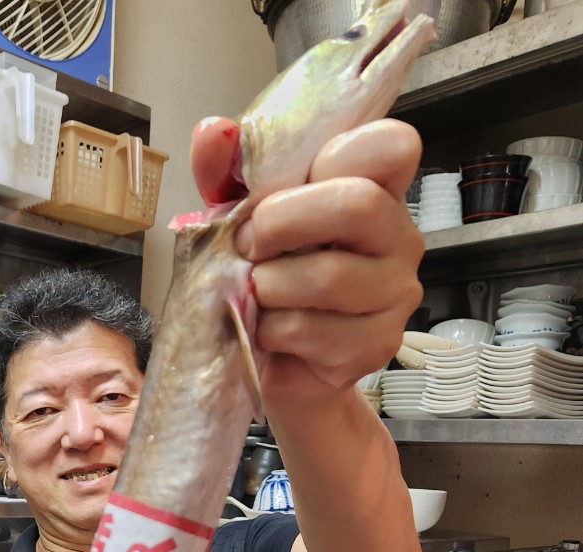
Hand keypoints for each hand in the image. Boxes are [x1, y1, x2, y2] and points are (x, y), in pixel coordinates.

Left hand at [191, 118, 423, 409]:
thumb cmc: (261, 276)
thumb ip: (226, 171)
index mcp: (374, 190)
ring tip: (255, 294)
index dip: (335, 157)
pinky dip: (270, 330)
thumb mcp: (236, 215)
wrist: (265, 358)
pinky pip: (311, 330)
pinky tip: (268, 331)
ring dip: (268, 286)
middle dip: (282, 223)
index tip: (285, 188)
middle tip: (247, 245)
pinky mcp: (376, 345)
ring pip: (328, 276)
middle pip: (357, 204)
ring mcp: (394, 294)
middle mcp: (398, 238)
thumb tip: (214, 132)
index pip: (392, 145)